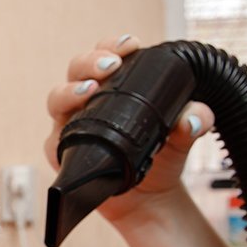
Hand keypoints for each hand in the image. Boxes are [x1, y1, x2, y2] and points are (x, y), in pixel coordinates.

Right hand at [44, 35, 215, 225]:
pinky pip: (52, 141)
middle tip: (110, 66)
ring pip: (57, 99)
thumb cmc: (161, 161)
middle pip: (76, 70)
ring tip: (88, 90)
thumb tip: (193, 117)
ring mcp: (71, 125)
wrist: (149, 200)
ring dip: (69, 90)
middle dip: (90, 61)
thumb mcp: (183, 138)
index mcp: (114, 89)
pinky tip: (69, 134)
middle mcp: (87, 102)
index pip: (106, 56)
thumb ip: (193, 123)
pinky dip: (58, 135)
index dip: (112, 46)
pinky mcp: (62, 152)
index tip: (130, 46)